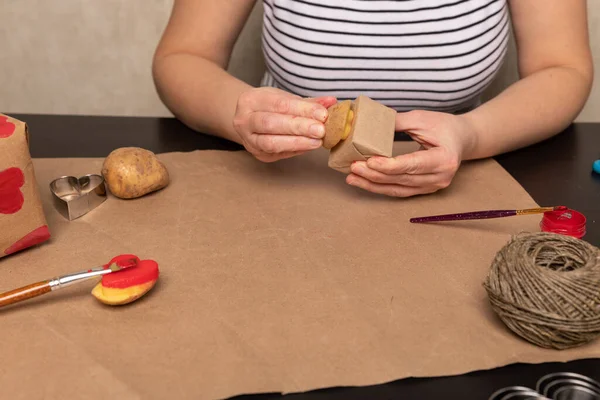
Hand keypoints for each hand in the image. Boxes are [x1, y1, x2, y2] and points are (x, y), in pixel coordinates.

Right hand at [232, 87, 336, 161]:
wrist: (249, 120)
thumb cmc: (269, 107)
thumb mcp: (285, 98)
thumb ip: (308, 101)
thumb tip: (331, 102)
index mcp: (251, 100)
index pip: (279, 104)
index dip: (302, 109)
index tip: (323, 114)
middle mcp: (244, 120)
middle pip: (271, 124)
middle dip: (299, 127)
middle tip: (321, 130)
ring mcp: (248, 140)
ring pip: (271, 143)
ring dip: (297, 142)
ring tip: (317, 141)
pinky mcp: (257, 154)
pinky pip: (277, 153)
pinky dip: (295, 150)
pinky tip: (309, 146)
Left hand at [346, 110, 476, 196]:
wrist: (462, 139)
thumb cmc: (444, 126)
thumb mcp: (423, 118)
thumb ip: (398, 122)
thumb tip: (370, 123)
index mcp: (445, 159)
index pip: (412, 165)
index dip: (389, 165)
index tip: (368, 160)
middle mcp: (440, 177)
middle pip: (401, 179)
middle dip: (374, 174)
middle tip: (353, 166)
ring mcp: (433, 187)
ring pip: (397, 189)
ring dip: (372, 184)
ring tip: (352, 177)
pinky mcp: (424, 190)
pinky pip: (399, 191)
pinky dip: (380, 187)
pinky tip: (363, 181)